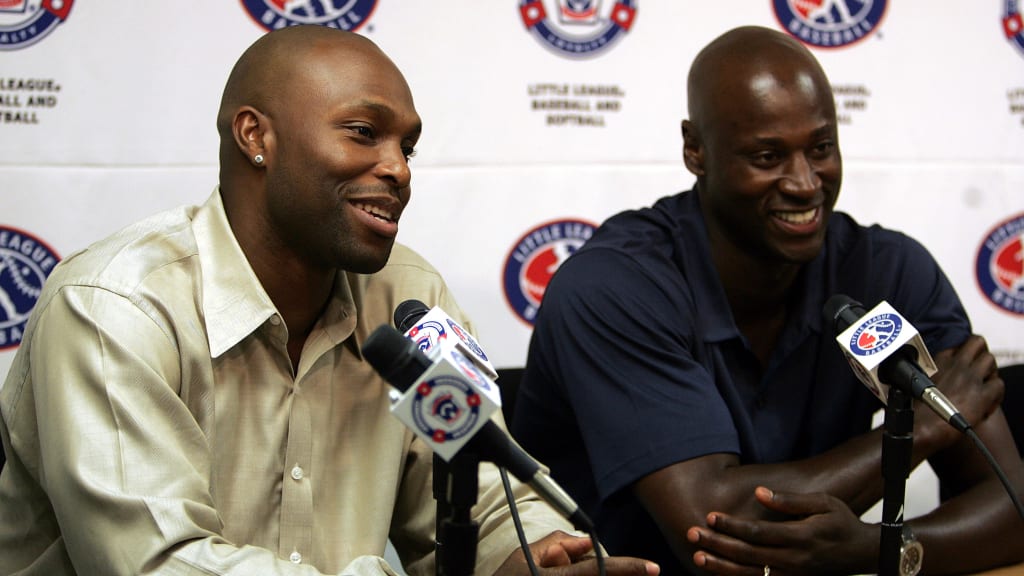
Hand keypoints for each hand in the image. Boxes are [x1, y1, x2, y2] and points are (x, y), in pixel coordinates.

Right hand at [494, 530, 658, 575]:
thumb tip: (586, 543)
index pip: (600, 570)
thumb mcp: (524, 556)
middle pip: (597, 573)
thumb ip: (557, 544)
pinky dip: (569, 570)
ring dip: (572, 569)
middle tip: (551, 562)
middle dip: (587, 564)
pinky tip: (549, 571)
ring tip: (546, 570)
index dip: (629, 568)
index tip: (654, 568)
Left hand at [686, 487, 876, 574]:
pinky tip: (719, 572)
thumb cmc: (841, 523)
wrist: (864, 554)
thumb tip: (760, 493)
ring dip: (721, 566)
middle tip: (691, 534)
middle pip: (747, 554)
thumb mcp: (823, 504)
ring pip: (750, 574)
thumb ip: (790, 501)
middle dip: (717, 544)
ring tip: (697, 556)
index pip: (758, 532)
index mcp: (800, 538)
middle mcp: (794, 561)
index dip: (732, 525)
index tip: (710, 516)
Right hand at [917, 334, 1002, 449]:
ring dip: (990, 371)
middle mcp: (956, 365)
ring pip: (990, 359)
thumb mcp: (918, 382)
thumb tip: (940, 379)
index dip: (964, 356)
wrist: (922, 426)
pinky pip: (998, 384)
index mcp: (939, 361)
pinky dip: (996, 395)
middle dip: (981, 353)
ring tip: (985, 385)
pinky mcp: (982, 394)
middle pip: (977, 342)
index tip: (963, 367)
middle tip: (980, 368)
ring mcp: (970, 378)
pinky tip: (986, 405)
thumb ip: (933, 374)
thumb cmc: (917, 410)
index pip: (959, 346)